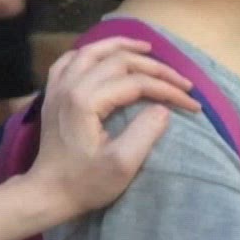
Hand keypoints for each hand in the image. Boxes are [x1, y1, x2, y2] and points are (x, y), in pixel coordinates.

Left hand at [24, 38, 200, 216]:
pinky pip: (70, 60)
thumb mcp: (122, 164)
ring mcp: (58, 87)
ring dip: (121, 47)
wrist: (47, 192)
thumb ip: (145, 132)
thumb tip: (163, 108)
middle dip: (154, 68)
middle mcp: (70, 85)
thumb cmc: (86, 182)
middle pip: (117, 61)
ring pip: (91, 51)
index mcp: (86, 100)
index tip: (192, 104)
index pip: (136, 82)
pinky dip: (91, 52)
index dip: (168, 89)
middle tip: (181, 81)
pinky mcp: (52, 94)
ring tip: (147, 48)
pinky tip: (104, 55)